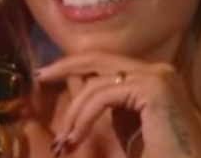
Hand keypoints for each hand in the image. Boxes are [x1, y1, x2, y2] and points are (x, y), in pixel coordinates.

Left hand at [35, 52, 200, 157]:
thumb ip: (110, 106)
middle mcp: (160, 71)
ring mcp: (159, 77)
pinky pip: (104, 94)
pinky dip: (84, 116)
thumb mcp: (127, 130)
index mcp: (155, 78)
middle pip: (100, 59)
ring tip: (65, 141)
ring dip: (75, 112)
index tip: (48, 76)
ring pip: (99, 82)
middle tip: (40, 76)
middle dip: (66, 66)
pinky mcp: (154, 89)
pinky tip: (76, 137)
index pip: (108, 63)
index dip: (76, 66)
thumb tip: (81, 88)